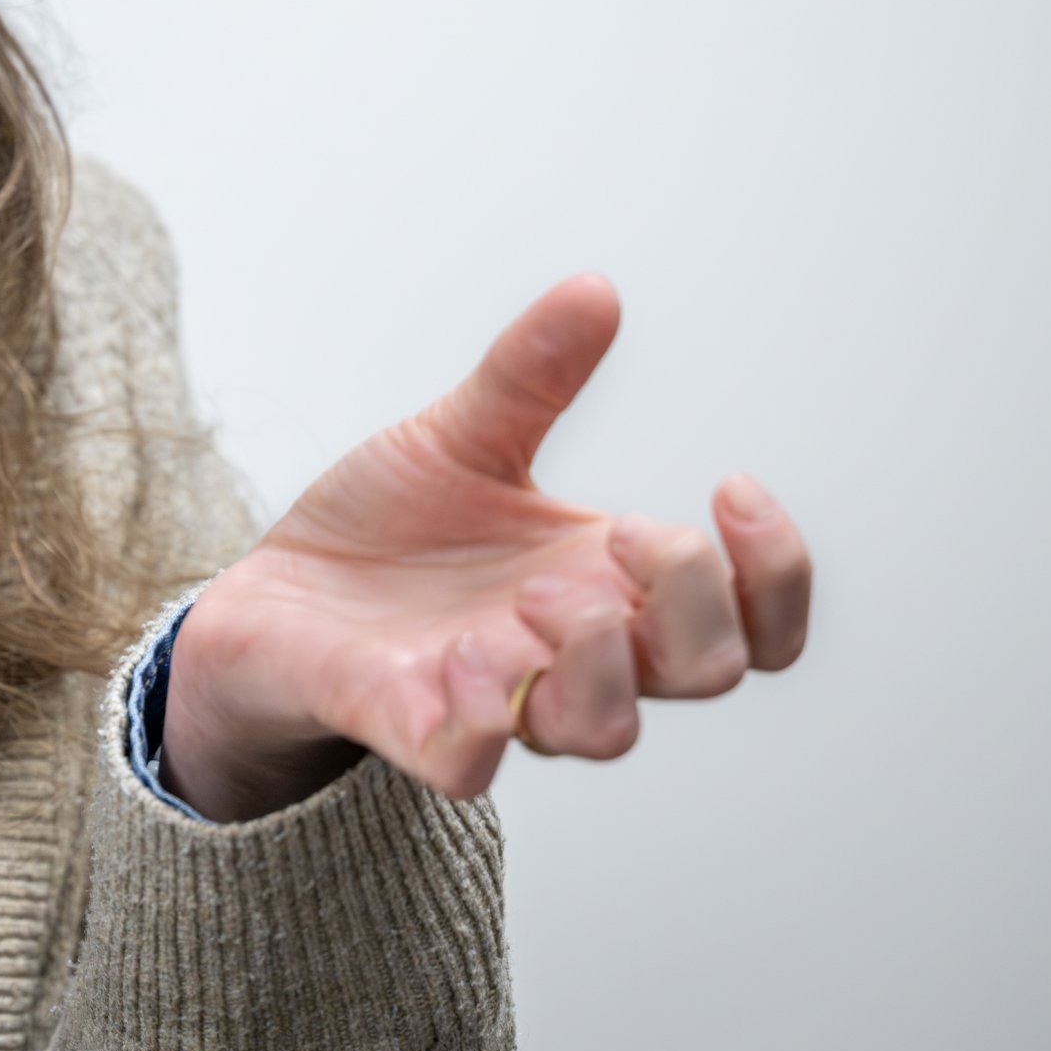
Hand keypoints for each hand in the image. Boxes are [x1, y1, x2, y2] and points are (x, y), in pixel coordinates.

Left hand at [157, 276, 811, 818]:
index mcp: (604, 581)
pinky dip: (478, 722)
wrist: (273, 597)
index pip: (751, 622)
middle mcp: (569, 651)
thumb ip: (529, 376)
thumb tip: (594, 288)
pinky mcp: (409, 726)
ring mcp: (496, 697)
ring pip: (605, 730)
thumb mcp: (457, 436)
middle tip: (615, 533)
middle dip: (689, 596)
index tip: (731, 485)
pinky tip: (460, 660)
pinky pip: (469, 761)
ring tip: (534, 598)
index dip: (777, 571)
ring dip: (595, 662)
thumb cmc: (386, 535)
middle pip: (709, 670)